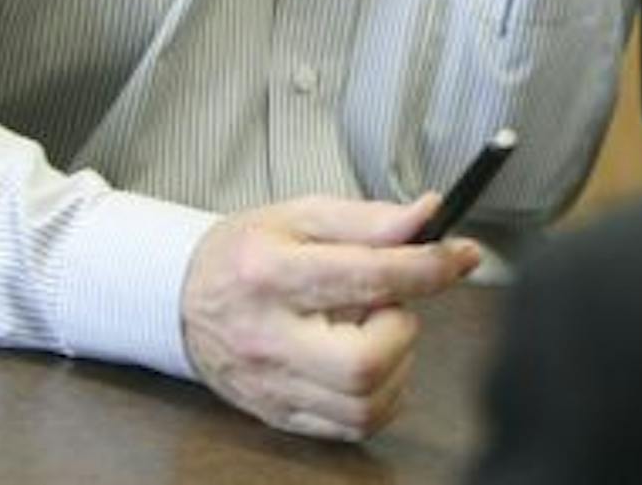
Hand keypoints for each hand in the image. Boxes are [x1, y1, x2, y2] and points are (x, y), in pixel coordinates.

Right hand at [181, 192, 482, 439]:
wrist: (182, 298)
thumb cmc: (245, 252)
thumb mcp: (302, 215)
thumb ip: (369, 219)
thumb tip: (428, 216)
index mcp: (272, 273)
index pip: (366, 276)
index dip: (427, 266)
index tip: (459, 255)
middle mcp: (268, 337)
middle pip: (363, 362)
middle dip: (400, 330)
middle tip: (387, 306)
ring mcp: (272, 384)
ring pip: (365, 403)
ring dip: (394, 365)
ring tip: (371, 330)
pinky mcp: (279, 414)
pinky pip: (353, 426)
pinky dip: (379, 395)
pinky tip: (366, 362)